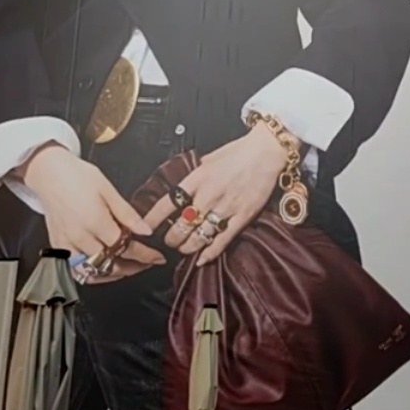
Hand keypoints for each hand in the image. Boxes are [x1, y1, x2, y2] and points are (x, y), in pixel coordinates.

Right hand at [19, 143, 162, 283]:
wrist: (49, 173)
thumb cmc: (77, 176)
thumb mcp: (108, 190)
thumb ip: (127, 214)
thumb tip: (146, 230)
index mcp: (95, 222)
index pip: (125, 247)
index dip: (144, 255)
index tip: (157, 257)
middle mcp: (80, 237)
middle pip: (111, 263)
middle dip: (133, 266)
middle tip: (147, 262)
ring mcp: (67, 245)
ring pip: (94, 271)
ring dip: (114, 273)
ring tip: (130, 266)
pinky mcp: (58, 247)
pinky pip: (76, 271)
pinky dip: (92, 274)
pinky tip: (105, 268)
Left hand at [144, 124, 290, 265]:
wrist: (266, 150)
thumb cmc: (239, 152)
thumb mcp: (208, 159)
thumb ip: (195, 176)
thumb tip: (184, 188)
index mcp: (197, 179)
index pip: (167, 204)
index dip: (152, 220)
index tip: (143, 229)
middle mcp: (208, 195)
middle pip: (181, 226)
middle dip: (171, 238)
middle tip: (169, 241)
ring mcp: (225, 207)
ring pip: (198, 237)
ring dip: (187, 247)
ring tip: (184, 248)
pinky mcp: (242, 216)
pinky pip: (222, 240)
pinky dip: (210, 252)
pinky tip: (202, 259)